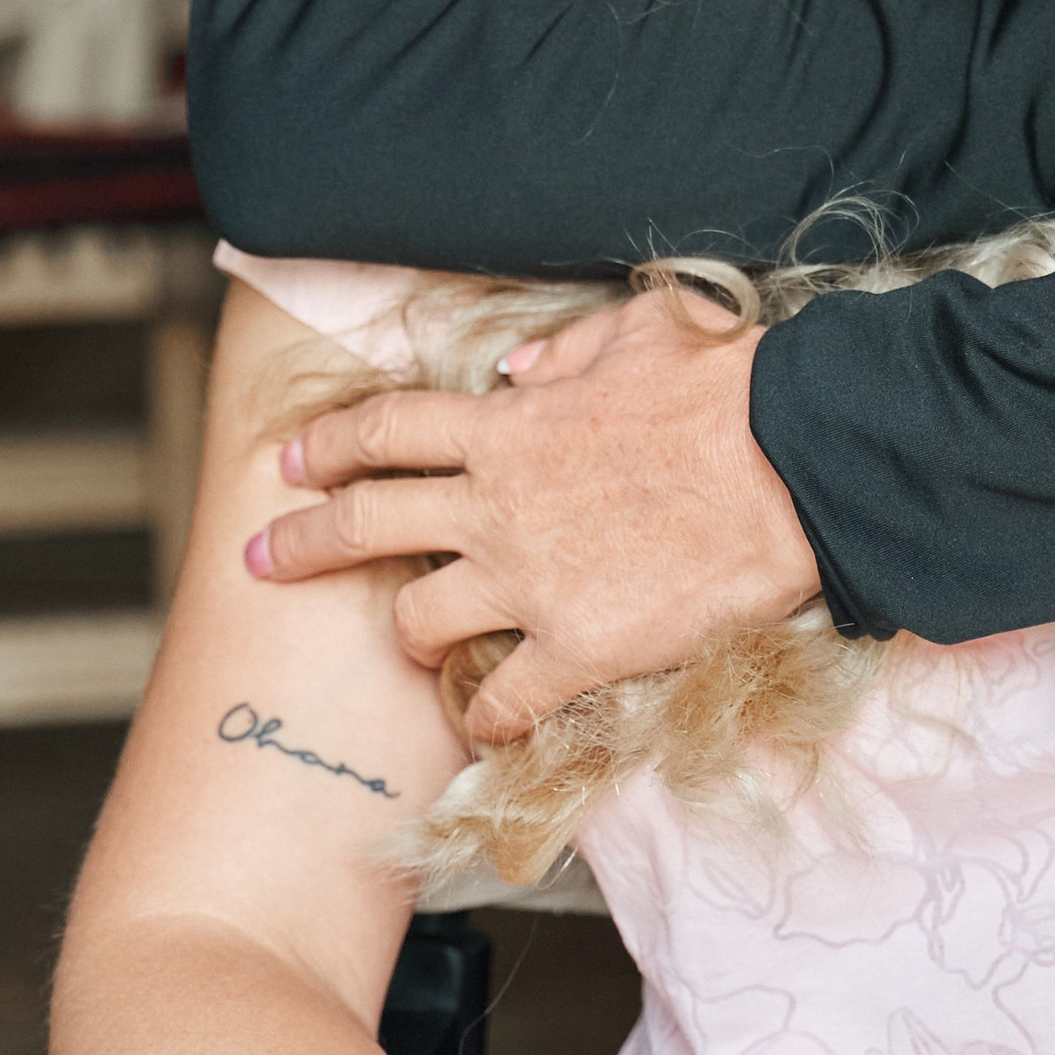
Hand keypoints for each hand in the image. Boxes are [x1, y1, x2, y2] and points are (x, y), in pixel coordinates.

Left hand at [246, 287, 816, 737]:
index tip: (291, 463)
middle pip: (364, 523)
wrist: (794, 466)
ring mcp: (529, 583)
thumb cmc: (727, 390)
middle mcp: (496, 505)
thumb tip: (517, 370)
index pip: (389, 431)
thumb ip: (565, 353)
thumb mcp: (639, 333)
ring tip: (416, 645)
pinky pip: (500, 700)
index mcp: (508, 425)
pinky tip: (491, 721)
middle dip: (299, 544)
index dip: (329, 445)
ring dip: (409, 634)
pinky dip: (487, 715)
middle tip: (260, 561)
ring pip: (417, 621)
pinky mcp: (576, 649)